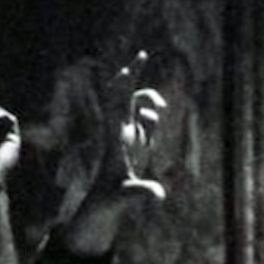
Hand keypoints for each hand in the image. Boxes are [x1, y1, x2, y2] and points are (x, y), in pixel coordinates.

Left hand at [60, 53, 166, 255]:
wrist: (103, 210)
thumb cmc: (109, 202)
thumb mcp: (125, 198)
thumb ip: (140, 194)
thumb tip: (159, 195)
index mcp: (116, 139)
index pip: (119, 105)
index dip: (124, 85)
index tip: (130, 65)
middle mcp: (121, 134)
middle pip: (127, 97)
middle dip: (134, 75)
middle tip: (142, 54)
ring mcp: (128, 140)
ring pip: (138, 108)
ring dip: (149, 99)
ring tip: (160, 107)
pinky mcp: (136, 148)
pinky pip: (145, 124)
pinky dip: (152, 118)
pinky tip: (154, 121)